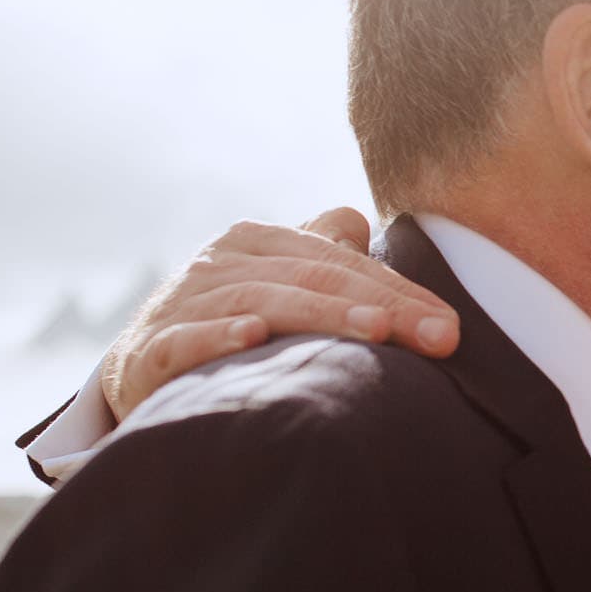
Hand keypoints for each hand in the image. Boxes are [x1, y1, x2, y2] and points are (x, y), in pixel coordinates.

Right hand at [96, 208, 461, 420]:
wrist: (139, 372)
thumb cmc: (230, 325)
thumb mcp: (277, 281)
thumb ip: (320, 254)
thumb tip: (358, 220)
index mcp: (257, 243)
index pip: (341, 261)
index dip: (401, 291)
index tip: (451, 327)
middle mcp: (219, 264)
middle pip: (313, 278)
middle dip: (384, 307)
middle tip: (438, 337)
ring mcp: (183, 304)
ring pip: (263, 303)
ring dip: (322, 316)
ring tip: (377, 333)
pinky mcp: (149, 352)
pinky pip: (185, 340)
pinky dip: (218, 338)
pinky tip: (253, 338)